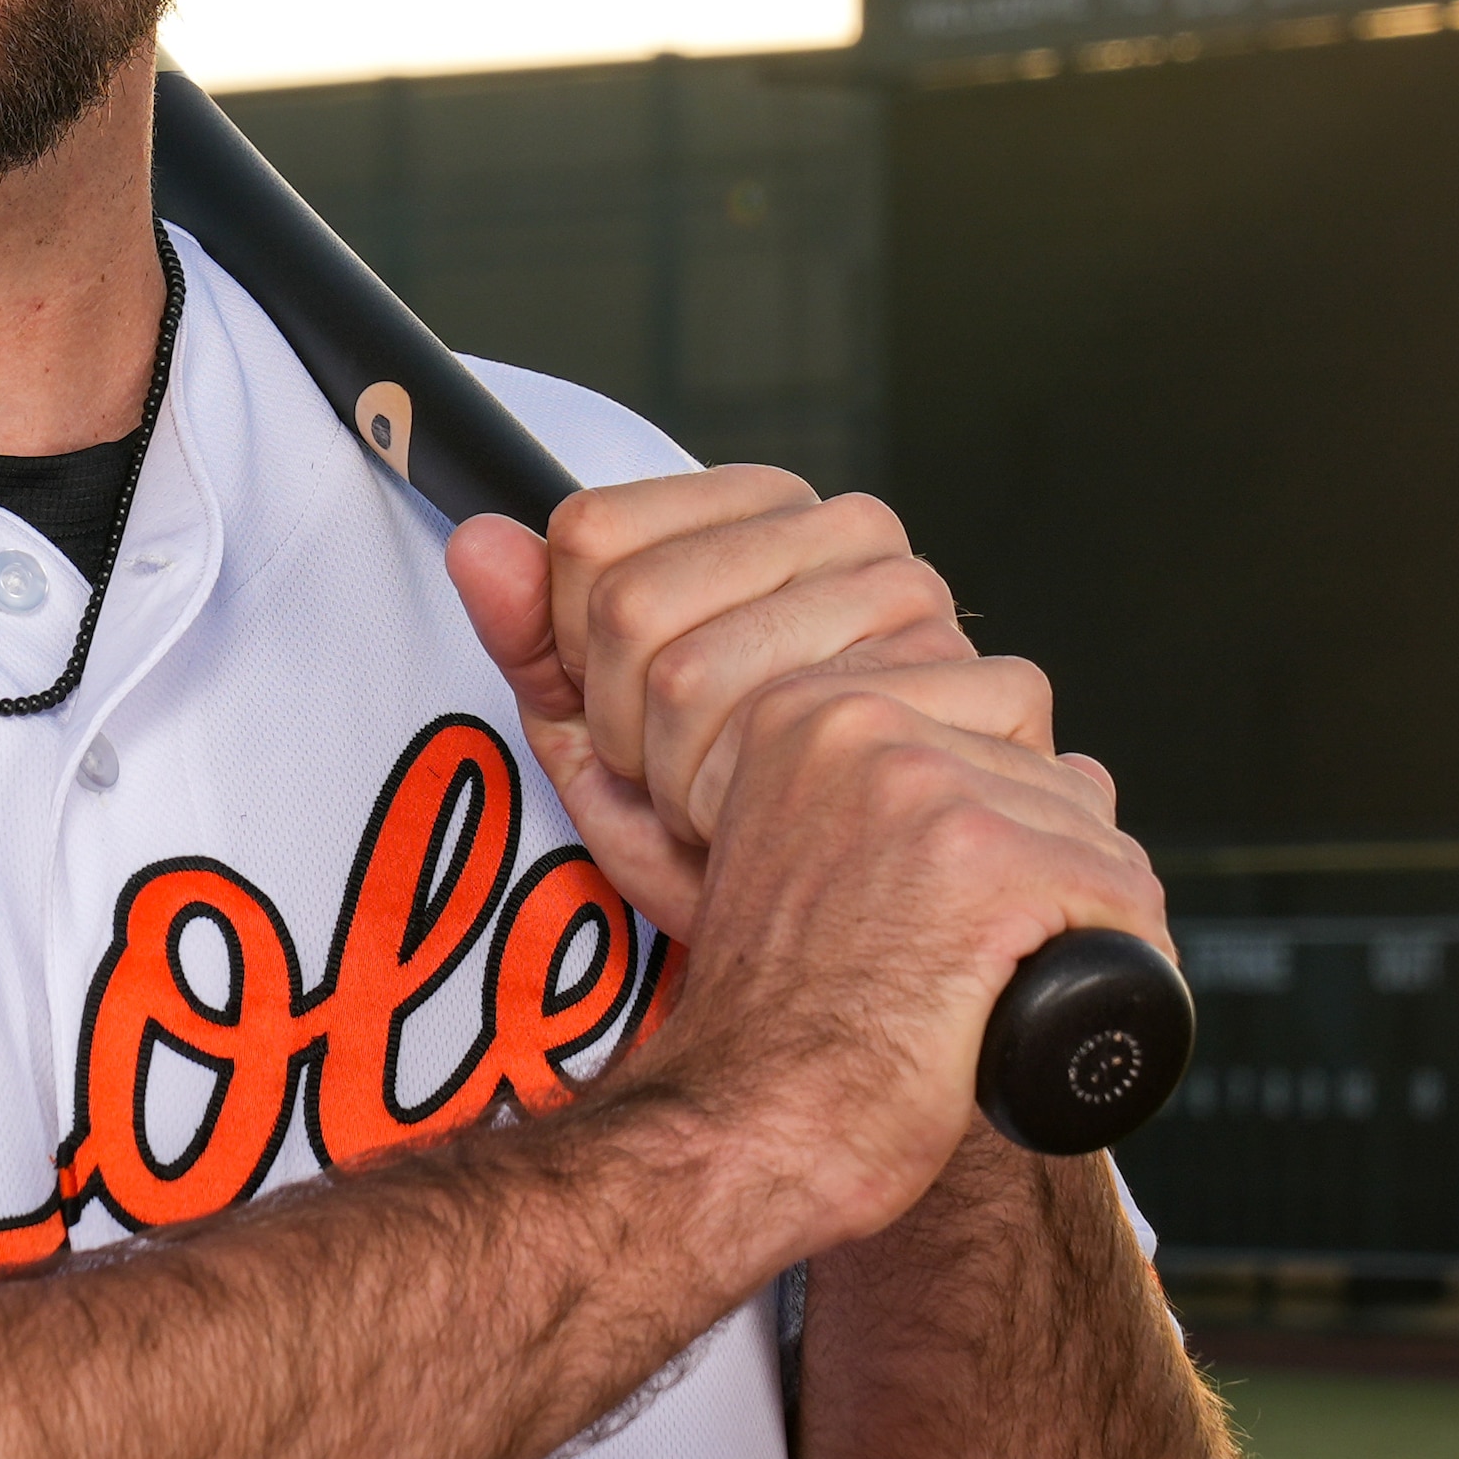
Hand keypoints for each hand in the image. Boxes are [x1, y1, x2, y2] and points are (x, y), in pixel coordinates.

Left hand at [445, 469, 1027, 937]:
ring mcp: (922, 603)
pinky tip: (790, 832)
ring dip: (679, 778)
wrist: (842, 948)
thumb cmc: (725, 827)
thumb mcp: (603, 731)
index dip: (578, 649)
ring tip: (733, 806)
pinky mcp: (981, 685)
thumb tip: (476, 540)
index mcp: (771, 509)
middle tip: (680, 779)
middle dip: (623, 725)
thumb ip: (532, 637)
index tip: (628, 711)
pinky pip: (774, 743)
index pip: (591, 532)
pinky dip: (748, 812)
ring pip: (686, 676)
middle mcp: (857, 531)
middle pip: (630, 605)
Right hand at [446, 470, 1164, 1246]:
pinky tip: (1028, 995)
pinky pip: (1116, 882)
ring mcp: (925, 788)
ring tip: (970, 955)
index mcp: (783, 697)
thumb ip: (566, 667)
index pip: (949, 653)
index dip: (942, 760)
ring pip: (1075, 798)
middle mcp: (851, 720)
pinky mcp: (990, 865)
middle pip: (1023, 711)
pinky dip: (1110, 955)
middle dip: (1011, 810)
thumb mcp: (646, 818)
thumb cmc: (738, 988)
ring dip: (1056, 880)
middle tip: (932, 910)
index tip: (880, 847)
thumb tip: (490, 534)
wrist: (753, 1135)